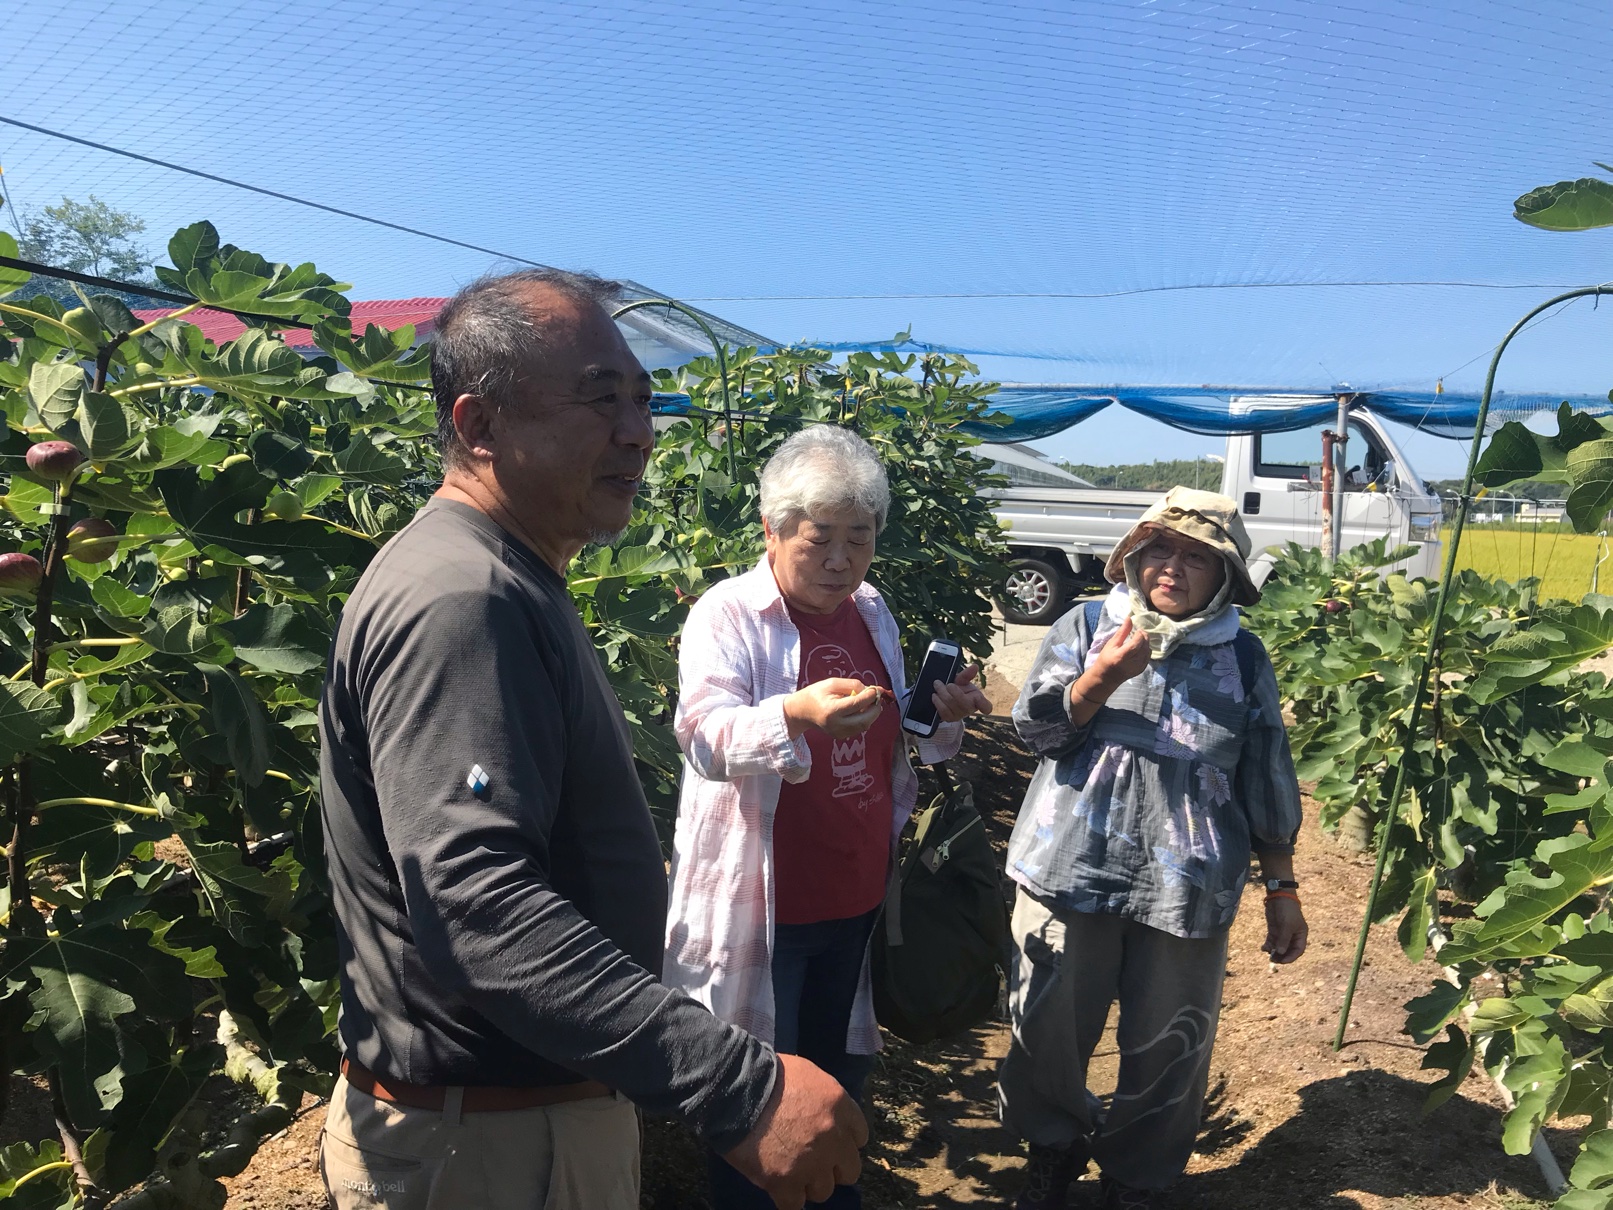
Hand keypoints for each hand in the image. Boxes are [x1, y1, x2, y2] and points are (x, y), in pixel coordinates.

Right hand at [723, 1053, 867, 1208]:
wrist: (738, 1088)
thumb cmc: (770, 1074)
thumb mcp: (809, 1074)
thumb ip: (824, 1098)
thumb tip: (822, 1112)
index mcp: (841, 1107)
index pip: (860, 1136)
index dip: (844, 1140)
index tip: (831, 1141)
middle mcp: (834, 1140)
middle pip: (849, 1170)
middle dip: (832, 1167)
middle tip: (813, 1160)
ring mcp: (811, 1165)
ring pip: (823, 1191)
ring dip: (809, 1183)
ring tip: (791, 1171)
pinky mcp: (785, 1183)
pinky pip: (794, 1205)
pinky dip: (786, 1198)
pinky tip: (778, 1186)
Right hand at [785, 678, 887, 739]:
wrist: (802, 711)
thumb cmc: (816, 694)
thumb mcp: (832, 683)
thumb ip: (852, 685)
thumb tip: (871, 690)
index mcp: (832, 710)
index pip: (857, 704)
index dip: (870, 696)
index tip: (876, 688)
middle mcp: (836, 725)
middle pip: (865, 719)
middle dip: (876, 707)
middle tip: (877, 697)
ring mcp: (838, 733)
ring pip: (865, 725)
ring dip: (872, 713)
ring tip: (869, 702)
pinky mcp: (840, 736)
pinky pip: (859, 728)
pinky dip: (865, 718)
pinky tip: (861, 709)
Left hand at [932, 663, 989, 723]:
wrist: (948, 697)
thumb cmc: (959, 689)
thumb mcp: (963, 681)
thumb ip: (967, 674)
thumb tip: (975, 666)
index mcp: (977, 700)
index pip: (986, 707)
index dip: (984, 704)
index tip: (978, 698)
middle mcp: (970, 710)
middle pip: (963, 702)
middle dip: (952, 690)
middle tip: (946, 683)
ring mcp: (959, 715)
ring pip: (950, 706)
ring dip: (942, 693)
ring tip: (937, 685)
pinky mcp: (949, 718)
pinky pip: (942, 711)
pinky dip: (937, 702)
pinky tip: (935, 695)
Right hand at [1089, 616, 1150, 686]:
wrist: (1106, 678)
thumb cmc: (1106, 659)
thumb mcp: (1111, 644)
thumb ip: (1122, 632)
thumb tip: (1130, 618)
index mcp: (1122, 656)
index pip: (1137, 643)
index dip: (1139, 634)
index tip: (1136, 630)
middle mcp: (1132, 663)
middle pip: (1144, 647)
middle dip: (1144, 637)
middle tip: (1139, 632)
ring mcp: (1138, 667)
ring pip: (1148, 651)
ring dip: (1146, 643)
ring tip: (1139, 639)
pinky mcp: (1141, 670)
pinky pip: (1148, 657)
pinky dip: (1146, 650)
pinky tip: (1140, 648)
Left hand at [1262, 897, 1308, 963]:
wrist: (1278, 897)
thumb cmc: (1287, 910)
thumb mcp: (1286, 925)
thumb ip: (1284, 939)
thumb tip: (1280, 953)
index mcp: (1300, 935)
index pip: (1298, 950)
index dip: (1291, 957)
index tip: (1283, 961)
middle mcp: (1292, 936)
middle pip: (1288, 950)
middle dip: (1281, 956)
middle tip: (1273, 960)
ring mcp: (1282, 933)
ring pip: (1279, 947)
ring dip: (1273, 952)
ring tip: (1268, 955)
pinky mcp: (1274, 930)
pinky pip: (1271, 941)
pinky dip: (1268, 945)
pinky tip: (1263, 948)